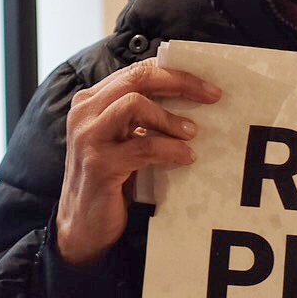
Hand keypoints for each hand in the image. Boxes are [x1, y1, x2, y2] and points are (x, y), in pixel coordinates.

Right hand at [56, 59, 221, 265]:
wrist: (83, 226)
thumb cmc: (111, 181)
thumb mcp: (125, 141)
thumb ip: (143, 119)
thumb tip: (192, 101)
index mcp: (92, 101)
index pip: (137, 71)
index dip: (174, 72)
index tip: (208, 85)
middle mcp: (85, 112)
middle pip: (137, 79)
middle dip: (180, 83)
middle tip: (213, 96)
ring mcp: (88, 137)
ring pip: (135, 104)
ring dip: (170, 118)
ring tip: (192, 133)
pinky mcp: (98, 164)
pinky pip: (143, 146)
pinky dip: (170, 149)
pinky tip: (186, 157)